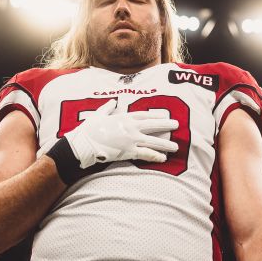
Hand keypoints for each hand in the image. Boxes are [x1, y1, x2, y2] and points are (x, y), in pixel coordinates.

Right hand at [64, 99, 178, 167]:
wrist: (84, 143)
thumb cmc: (90, 128)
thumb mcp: (99, 114)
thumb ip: (108, 108)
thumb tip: (112, 102)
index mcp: (124, 117)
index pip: (144, 115)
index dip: (156, 115)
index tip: (165, 115)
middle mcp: (131, 127)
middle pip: (153, 125)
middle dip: (166, 125)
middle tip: (177, 125)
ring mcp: (131, 139)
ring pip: (153, 141)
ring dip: (165, 144)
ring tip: (175, 146)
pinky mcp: (129, 151)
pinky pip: (146, 154)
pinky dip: (155, 156)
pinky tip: (164, 158)